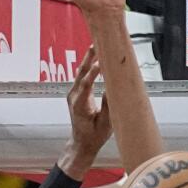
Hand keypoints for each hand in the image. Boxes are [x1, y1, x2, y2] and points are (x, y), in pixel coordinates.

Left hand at [59, 46, 111, 178]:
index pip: (86, 85)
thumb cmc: (94, 136)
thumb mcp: (105, 124)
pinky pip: (82, 77)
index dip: (93, 73)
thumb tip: (114, 88)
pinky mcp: (76, 93)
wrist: (81, 143)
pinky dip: (89, 67)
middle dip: (89, 58)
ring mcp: (73, 94)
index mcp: (80, 106)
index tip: (101, 62)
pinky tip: (96, 58)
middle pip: (81, 73)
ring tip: (97, 45)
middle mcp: (73, 97)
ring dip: (88, 59)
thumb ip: (109, 106)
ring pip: (80, 73)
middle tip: (97, 44)